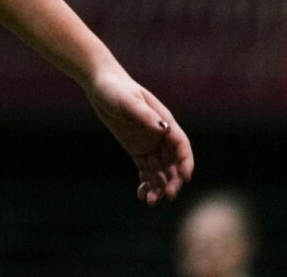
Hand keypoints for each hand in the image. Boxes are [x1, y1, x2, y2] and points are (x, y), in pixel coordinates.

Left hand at [86, 65, 193, 205]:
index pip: (181, 145)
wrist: (100, 84)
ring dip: (159, 186)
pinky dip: (146, 183)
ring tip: (149, 201)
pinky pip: (145, 170)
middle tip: (168, 196)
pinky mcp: (136, 149)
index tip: (185, 178)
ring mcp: (149, 143)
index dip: (186, 162)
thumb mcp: (128, 101)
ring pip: (160, 170)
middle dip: (173, 180)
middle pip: (173, 162)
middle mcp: (160, 135)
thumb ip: (145, 115)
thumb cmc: (115, 88)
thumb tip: (164, 128)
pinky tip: (140, 194)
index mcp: (164, 121)